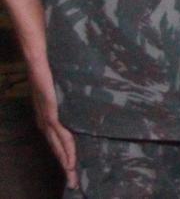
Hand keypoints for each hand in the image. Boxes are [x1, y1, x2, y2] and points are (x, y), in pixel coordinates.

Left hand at [31, 72, 75, 190]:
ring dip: (66, 161)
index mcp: (46, 113)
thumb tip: (86, 90)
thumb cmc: (50, 62)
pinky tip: (71, 160)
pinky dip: (66, 149)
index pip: (57, 137)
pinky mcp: (49, 111)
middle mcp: (44, 118)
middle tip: (74, 182)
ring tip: (74, 175)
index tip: (73, 168)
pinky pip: (60, 134)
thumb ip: (68, 90)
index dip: (64, 153)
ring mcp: (45, 116)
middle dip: (65, 166)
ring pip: (58, 144)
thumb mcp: (61, 81)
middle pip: (56, 147)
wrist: (36, 54)